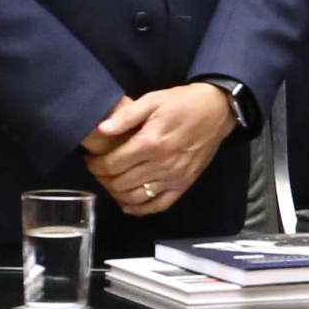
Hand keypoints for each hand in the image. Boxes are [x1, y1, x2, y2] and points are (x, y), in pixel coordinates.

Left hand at [84, 85, 236, 215]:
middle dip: (103, 178)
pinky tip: (129, 204)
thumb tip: (102, 130)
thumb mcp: (153, 100)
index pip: (112, 165)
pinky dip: (140, 209)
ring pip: (136, 197)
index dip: (95, 165)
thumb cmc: (182, 103)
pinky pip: (159, 205)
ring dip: (117, 193)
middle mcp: (161, 165)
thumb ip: (126, 115)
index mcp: (150, 143)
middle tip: (99, 169)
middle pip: (120, 183)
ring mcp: (174, 177)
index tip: (91, 159)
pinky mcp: (184, 184)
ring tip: (112, 182)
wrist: (218, 110)